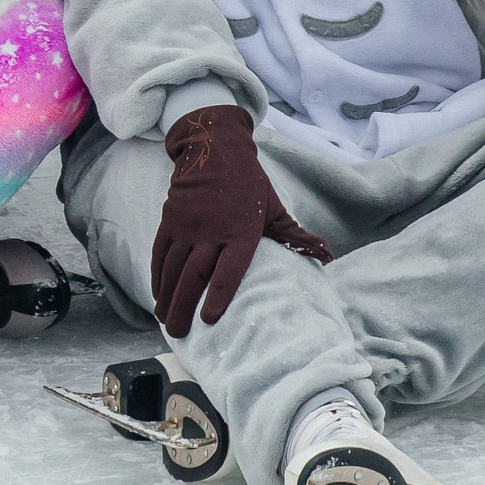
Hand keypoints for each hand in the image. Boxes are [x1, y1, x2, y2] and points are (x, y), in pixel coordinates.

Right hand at [151, 105, 331, 337]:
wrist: (214, 150)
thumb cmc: (250, 185)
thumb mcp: (274, 209)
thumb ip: (295, 235)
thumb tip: (327, 255)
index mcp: (241, 232)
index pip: (228, 270)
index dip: (217, 296)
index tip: (209, 320)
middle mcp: (211, 231)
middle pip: (193, 275)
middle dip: (183, 307)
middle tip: (178, 334)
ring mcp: (186, 225)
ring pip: (172, 267)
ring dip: (166, 296)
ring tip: (165, 320)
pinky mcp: (170, 220)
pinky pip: (160, 253)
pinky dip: (157, 276)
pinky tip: (157, 294)